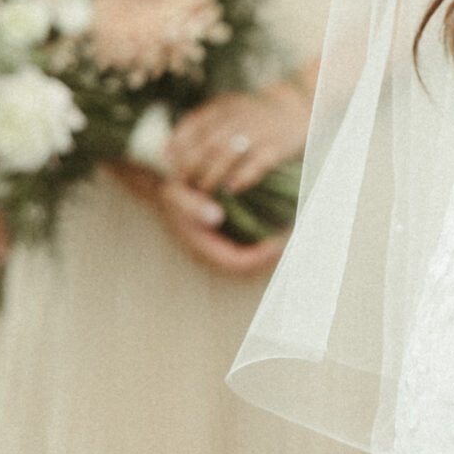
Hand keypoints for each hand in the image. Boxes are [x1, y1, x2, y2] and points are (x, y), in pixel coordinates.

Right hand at [112, 160, 288, 279]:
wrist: (161, 186)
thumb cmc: (170, 190)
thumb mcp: (175, 194)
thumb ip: (192, 206)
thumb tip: (215, 216)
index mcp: (202, 247)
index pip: (238, 264)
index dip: (261, 258)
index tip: (279, 242)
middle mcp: (212, 251)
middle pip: (248, 267)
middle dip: (271, 257)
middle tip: (293, 238)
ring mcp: (218, 245)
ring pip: (250, 258)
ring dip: (270, 250)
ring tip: (290, 233)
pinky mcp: (224, 236)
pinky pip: (248, 245)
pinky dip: (264, 239)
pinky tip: (278, 223)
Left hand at [161, 84, 309, 199]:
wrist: (297, 106)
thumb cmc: (254, 115)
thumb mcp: (227, 110)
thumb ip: (199, 126)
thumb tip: (165, 150)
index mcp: (225, 105)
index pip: (195, 123)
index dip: (179, 142)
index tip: (169, 160)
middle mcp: (241, 115)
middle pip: (209, 141)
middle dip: (191, 163)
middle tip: (182, 181)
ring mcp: (260, 131)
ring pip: (229, 154)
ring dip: (212, 173)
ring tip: (203, 188)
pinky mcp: (277, 146)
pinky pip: (257, 164)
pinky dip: (243, 177)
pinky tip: (231, 188)